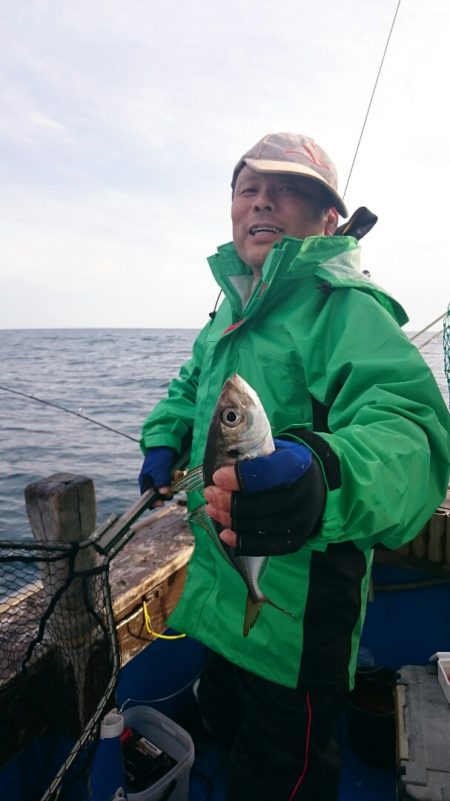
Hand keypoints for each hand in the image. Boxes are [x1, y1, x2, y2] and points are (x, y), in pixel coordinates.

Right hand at [138, 446, 176, 505]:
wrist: (168, 442)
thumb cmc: (159, 455)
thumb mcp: (158, 468)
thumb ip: (160, 480)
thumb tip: (163, 493)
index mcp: (147, 481)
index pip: (148, 498)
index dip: (153, 502)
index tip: (161, 503)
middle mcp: (155, 482)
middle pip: (162, 495)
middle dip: (169, 490)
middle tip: (171, 482)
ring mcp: (165, 479)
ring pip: (172, 489)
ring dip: (175, 483)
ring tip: (176, 473)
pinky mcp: (173, 476)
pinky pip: (178, 483)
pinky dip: (180, 479)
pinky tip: (180, 471)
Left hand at [204, 439, 325, 555]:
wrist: (313, 488)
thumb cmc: (283, 468)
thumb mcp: (274, 453)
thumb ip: (251, 458)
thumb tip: (218, 469)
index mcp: (297, 466)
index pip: (268, 472)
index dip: (241, 477)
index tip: (217, 477)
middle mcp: (303, 495)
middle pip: (264, 503)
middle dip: (231, 501)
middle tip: (210, 494)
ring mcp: (301, 520)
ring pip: (262, 525)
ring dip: (232, 519)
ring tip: (212, 509)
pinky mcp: (295, 540)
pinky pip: (267, 545)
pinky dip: (243, 541)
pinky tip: (224, 533)